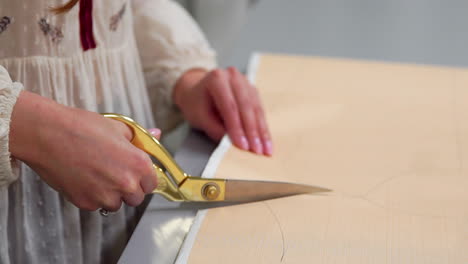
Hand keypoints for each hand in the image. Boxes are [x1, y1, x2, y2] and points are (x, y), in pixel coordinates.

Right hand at [9, 91, 160, 210]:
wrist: (48, 134)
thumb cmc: (82, 127)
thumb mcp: (118, 127)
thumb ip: (139, 138)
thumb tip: (156, 134)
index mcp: (139, 164)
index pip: (152, 183)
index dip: (144, 178)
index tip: (136, 174)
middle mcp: (126, 184)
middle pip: (136, 198)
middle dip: (128, 189)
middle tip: (115, 173)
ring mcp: (105, 196)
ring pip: (116, 204)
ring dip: (111, 195)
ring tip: (97, 174)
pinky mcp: (86, 203)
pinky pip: (95, 205)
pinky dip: (92, 196)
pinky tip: (83, 178)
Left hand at [174, 67, 272, 155]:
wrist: (196, 90)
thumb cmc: (196, 104)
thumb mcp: (199, 117)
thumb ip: (215, 129)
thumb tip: (234, 143)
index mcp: (217, 79)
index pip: (230, 107)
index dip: (238, 128)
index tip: (243, 146)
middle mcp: (233, 77)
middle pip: (246, 106)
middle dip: (253, 131)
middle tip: (258, 150)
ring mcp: (245, 82)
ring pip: (256, 109)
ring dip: (262, 131)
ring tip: (266, 149)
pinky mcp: (253, 91)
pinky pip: (260, 110)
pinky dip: (263, 127)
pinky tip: (266, 141)